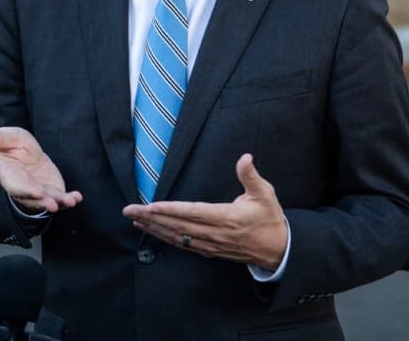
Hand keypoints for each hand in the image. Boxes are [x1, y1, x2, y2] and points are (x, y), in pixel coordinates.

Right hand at [0, 126, 82, 213]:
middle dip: (43, 201)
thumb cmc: (13, 145)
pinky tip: (77, 198)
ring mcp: (39, 192)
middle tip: (52, 204)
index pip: (16, 186)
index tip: (36, 192)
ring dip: (59, 202)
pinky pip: (61, 198)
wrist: (28, 154)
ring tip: (69, 201)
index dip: (25, 190)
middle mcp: (24, 188)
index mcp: (10, 175)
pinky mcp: (52, 192)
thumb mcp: (6, 137)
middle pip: (33, 198)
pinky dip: (70, 199)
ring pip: (48, 201)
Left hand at [122, 154, 287, 269]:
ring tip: (135, 219)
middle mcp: (216, 233)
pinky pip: (183, 245)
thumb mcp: (265, 193)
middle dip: (151, 218)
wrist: (279, 250)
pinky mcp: (210, 251)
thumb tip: (245, 157)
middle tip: (129, 210)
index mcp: (227, 217)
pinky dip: (166, 238)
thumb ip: (251, 175)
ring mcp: (212, 245)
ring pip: (177, 237)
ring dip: (154, 228)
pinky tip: (153, 231)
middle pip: (178, 225)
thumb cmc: (270, 218)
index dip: (170, 210)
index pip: (193, 212)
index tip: (151, 206)